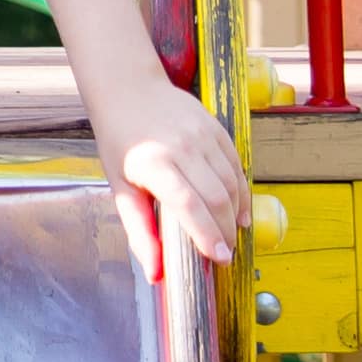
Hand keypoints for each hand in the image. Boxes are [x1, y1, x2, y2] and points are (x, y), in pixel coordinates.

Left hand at [94, 66, 252, 270]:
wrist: (128, 89)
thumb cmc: (120, 141)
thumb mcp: (120, 186)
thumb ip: (139, 230)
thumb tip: (156, 272)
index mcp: (153, 162)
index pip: (188, 205)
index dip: (207, 235)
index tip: (219, 259)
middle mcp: (181, 146)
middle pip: (216, 197)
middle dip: (224, 232)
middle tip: (225, 254)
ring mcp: (201, 134)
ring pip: (231, 183)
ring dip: (235, 214)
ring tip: (230, 236)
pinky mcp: (215, 128)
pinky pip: (236, 166)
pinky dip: (241, 192)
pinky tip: (237, 212)